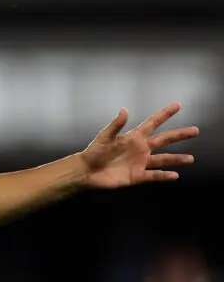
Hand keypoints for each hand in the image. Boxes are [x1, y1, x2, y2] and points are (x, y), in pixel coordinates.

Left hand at [81, 103, 198, 188]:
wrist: (87, 171)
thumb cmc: (94, 152)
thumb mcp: (104, 137)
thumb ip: (116, 125)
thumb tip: (125, 110)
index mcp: (134, 137)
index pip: (153, 123)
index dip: (164, 114)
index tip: (177, 105)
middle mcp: (141, 149)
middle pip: (164, 140)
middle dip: (180, 135)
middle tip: (195, 131)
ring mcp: (140, 162)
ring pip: (163, 159)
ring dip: (176, 159)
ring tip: (190, 159)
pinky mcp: (136, 176)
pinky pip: (153, 175)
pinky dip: (163, 176)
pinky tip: (174, 175)